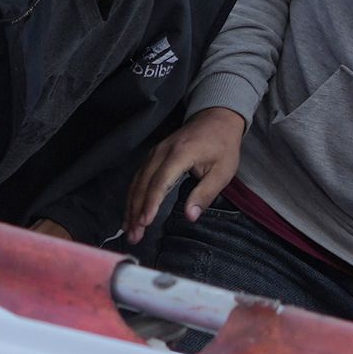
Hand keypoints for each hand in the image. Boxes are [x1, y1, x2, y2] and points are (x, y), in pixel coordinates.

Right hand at [125, 106, 246, 241]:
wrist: (216, 118)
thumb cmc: (222, 146)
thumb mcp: (223, 171)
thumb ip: (205, 194)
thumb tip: (190, 216)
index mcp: (180, 154)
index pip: (160, 181)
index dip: (151, 203)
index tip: (145, 222)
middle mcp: (161, 152)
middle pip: (143, 184)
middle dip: (136, 211)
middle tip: (133, 236)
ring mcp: (154, 152)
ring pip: (137, 182)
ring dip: (131, 206)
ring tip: (129, 229)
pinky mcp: (152, 155)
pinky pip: (138, 177)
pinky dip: (133, 196)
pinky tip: (131, 211)